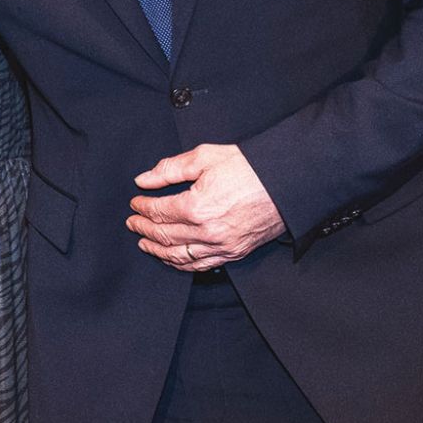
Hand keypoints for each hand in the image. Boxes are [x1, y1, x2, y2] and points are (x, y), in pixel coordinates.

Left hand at [127, 144, 286, 272]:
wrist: (290, 181)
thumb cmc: (253, 167)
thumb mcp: (206, 157)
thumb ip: (170, 169)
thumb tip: (144, 179)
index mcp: (197, 207)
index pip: (158, 211)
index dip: (142, 207)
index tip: (135, 203)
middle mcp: (207, 231)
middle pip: (164, 235)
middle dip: (144, 229)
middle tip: (132, 223)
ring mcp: (222, 245)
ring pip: (179, 255)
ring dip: (157, 250)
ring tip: (144, 243)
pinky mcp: (235, 252)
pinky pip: (201, 265)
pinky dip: (181, 263)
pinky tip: (171, 257)